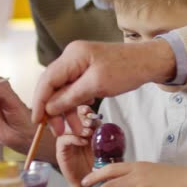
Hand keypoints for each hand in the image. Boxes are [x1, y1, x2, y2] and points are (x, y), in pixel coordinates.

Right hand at [32, 40, 175, 134]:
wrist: (149, 62)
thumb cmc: (126, 70)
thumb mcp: (97, 85)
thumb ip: (71, 96)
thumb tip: (49, 108)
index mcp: (72, 56)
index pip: (47, 79)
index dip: (39, 101)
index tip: (37, 121)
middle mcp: (72, 57)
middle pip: (53, 86)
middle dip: (53, 110)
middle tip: (57, 130)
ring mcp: (80, 64)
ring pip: (64, 90)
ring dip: (67, 110)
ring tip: (75, 130)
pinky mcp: (88, 71)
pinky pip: (75, 89)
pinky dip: (76, 104)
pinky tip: (82, 115)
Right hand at [57, 105, 99, 186]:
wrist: (90, 180)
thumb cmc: (96, 162)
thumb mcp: (101, 144)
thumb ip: (100, 132)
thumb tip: (101, 120)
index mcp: (82, 128)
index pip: (80, 114)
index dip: (83, 110)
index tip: (89, 110)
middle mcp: (72, 133)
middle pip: (71, 118)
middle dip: (81, 117)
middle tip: (90, 121)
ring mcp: (66, 141)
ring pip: (66, 128)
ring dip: (78, 128)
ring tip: (89, 132)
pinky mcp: (61, 151)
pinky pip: (63, 140)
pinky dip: (74, 138)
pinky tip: (83, 142)